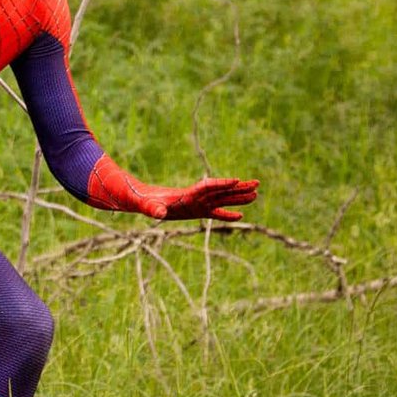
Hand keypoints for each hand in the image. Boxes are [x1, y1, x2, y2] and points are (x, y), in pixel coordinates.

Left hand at [127, 177, 260, 220]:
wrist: (140, 199)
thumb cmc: (142, 202)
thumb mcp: (146, 206)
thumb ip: (152, 209)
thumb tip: (158, 215)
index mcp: (186, 194)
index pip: (207, 187)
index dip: (221, 184)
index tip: (236, 180)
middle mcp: (195, 197)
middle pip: (221, 191)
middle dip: (238, 188)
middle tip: (256, 184)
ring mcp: (198, 204)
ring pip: (222, 200)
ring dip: (238, 197)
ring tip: (256, 194)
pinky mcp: (197, 212)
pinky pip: (216, 213)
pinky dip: (228, 215)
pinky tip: (241, 216)